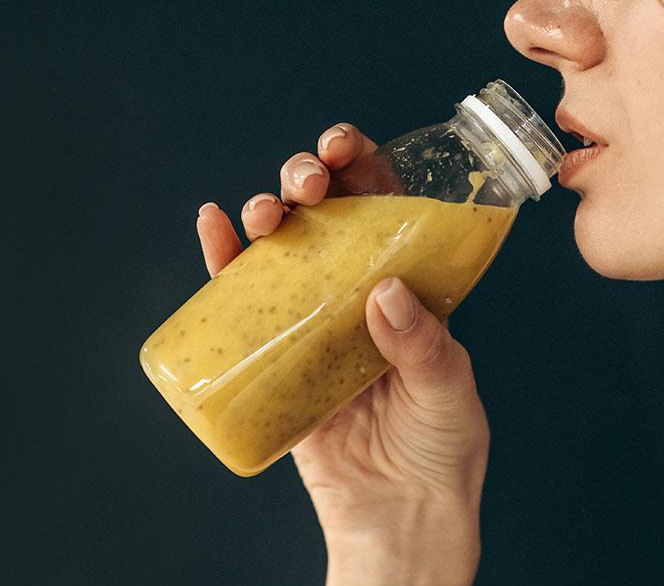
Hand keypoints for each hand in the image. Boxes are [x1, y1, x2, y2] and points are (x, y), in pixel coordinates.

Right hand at [196, 124, 489, 585]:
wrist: (398, 517)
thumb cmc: (440, 451)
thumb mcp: (448, 389)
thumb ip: (421, 342)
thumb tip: (382, 292)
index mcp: (408, 287)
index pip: (385, 208)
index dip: (362, 167)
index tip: (344, 146)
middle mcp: (356, 293)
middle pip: (326, 216)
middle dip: (309, 180)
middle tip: (306, 180)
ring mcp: (312, 320)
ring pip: (281, 247)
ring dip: (266, 212)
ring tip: (263, 211)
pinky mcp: (274, 354)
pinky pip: (242, 300)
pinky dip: (223, 259)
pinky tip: (214, 228)